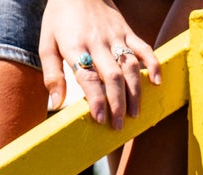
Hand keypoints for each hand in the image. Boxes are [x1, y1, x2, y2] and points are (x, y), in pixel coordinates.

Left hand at [39, 0, 161, 129]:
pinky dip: (153, 64)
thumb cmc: (59, 20)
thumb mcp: (46, 45)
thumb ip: (51, 75)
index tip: (100, 119)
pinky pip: (143, 47)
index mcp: (75, 47)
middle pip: (113, 76)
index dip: (96, 99)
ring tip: (135, 113)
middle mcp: (98, 43)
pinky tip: (156, 82)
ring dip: (135, 91)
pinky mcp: (127, 31)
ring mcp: (116, 36)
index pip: (89, 77)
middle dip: (117, 103)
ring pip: (130, 66)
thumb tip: (56, 104)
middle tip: (119, 126)